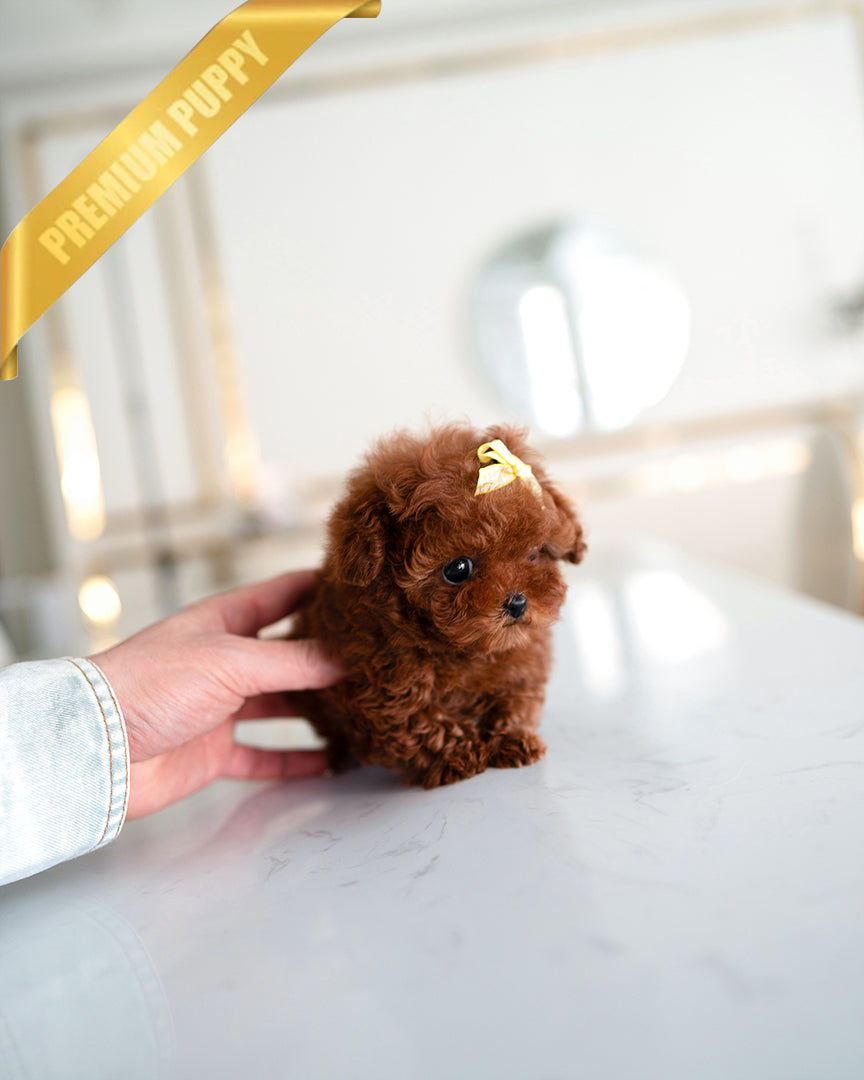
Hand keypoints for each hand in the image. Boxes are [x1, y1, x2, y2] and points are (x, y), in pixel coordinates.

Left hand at [90, 570, 340, 819]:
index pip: (282, 595)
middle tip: (377, 656)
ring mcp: (219, 708)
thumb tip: (349, 658)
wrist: (97, 748)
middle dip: (328, 655)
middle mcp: (224, 661)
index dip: (319, 587)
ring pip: (280, 706)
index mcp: (223, 622)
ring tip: (363, 710)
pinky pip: (263, 757)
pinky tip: (328, 763)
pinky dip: (295, 762)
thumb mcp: (231, 661)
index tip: (361, 586)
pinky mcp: (213, 753)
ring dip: (317, 710)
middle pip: (287, 654)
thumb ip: (293, 662)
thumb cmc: (151, 685)